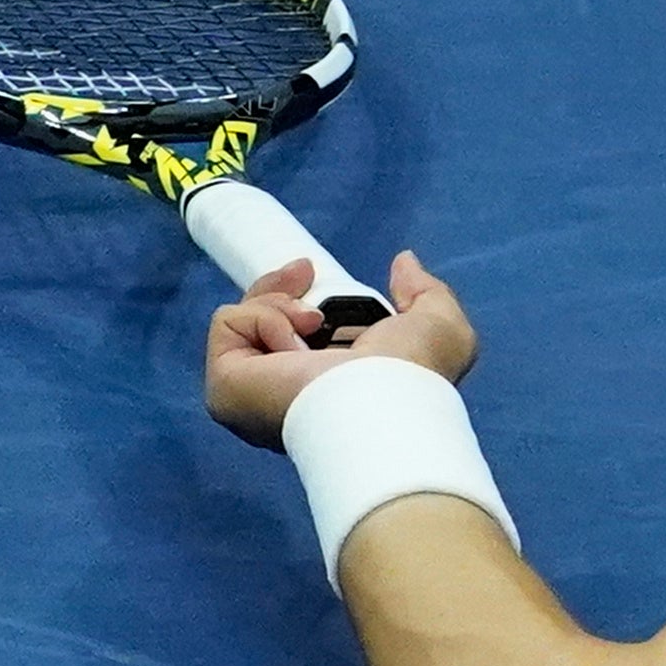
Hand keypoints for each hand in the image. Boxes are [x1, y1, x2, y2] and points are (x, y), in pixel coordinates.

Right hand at [202, 251, 474, 450]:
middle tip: (305, 272)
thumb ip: (426, 292)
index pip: (289, 333)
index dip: (295, 297)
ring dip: (279, 306)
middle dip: (278, 290)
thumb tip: (404, 263)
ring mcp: (249, 394)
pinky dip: (263, 319)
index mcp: (324, 385)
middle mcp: (282, 393)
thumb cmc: (413, 373)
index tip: (312, 271)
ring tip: (312, 323)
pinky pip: (228, 324)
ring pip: (240, 320)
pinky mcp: (226, 388)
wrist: (382, 402)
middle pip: (257, 322)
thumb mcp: (439, 326)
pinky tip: (292, 344)